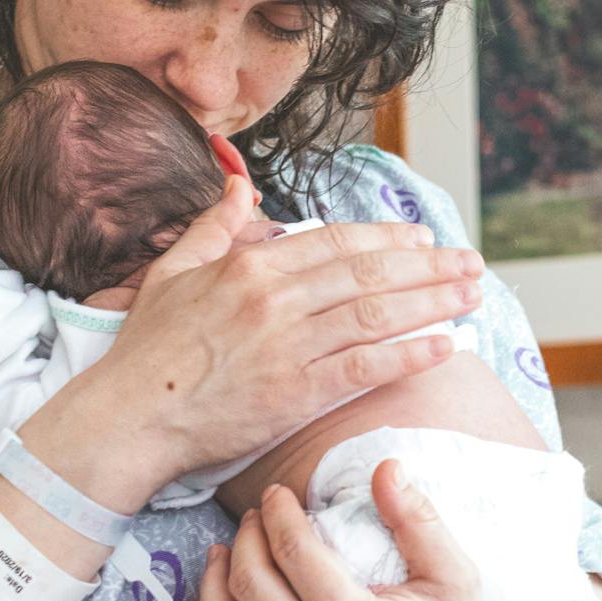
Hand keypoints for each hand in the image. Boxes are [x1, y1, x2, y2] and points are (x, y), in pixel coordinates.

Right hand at [88, 175, 483, 477]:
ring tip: (473, 296)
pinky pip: (365, 367)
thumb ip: (214, 224)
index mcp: (250, 265)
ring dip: (433, 303)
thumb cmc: (147, 351)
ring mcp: (287, 345)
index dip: (387, 237)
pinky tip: (445, 346)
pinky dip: (410, 355)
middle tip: (470, 263)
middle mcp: (275, 299)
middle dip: (428, 266)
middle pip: (369, 274)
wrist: (128, 417)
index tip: (422, 236)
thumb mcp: (173, 271)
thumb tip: (236, 183)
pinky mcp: (295, 393)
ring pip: (376, 315)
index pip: (336, 241)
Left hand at [164, 461, 514, 600]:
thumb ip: (418, 520)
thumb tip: (386, 467)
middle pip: (250, 583)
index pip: (291, 549)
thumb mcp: (455, 580)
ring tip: (223, 554)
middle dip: (246, 538)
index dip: (277, 512)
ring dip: (213, 583)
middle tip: (255, 518)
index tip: (278, 496)